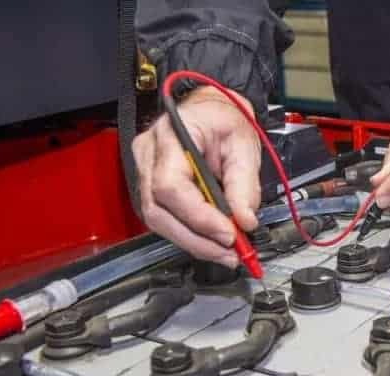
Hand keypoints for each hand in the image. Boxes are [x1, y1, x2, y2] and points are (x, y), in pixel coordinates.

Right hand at [132, 86, 261, 267]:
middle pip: (158, 211)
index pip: (171, 186)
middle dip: (197, 239)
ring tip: (226, 252)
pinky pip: (164, 218)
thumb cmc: (224, 118)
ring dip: (194, 243)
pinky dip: (190, 235)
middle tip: (230, 253)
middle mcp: (148, 154)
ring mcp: (144, 170)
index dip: (199, 217)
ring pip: (158, 220)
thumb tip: (245, 221)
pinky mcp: (151, 186)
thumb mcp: (244, 144)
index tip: (229, 234)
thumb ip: (245, 184)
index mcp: (170, 136)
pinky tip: (212, 242)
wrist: (212, 109)